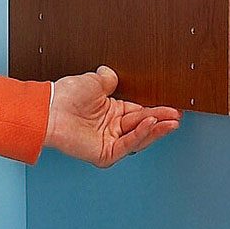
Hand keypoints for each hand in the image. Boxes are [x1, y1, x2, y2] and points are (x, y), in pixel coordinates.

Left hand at [43, 66, 181, 165]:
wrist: (52, 108)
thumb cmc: (67, 95)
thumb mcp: (94, 81)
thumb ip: (107, 79)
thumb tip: (112, 74)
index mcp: (111, 112)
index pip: (139, 112)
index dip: (156, 110)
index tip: (172, 108)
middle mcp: (112, 128)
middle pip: (142, 125)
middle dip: (161, 120)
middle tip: (177, 116)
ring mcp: (109, 142)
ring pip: (138, 137)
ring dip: (155, 129)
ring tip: (171, 121)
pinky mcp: (105, 153)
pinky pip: (127, 144)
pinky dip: (140, 135)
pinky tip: (151, 125)